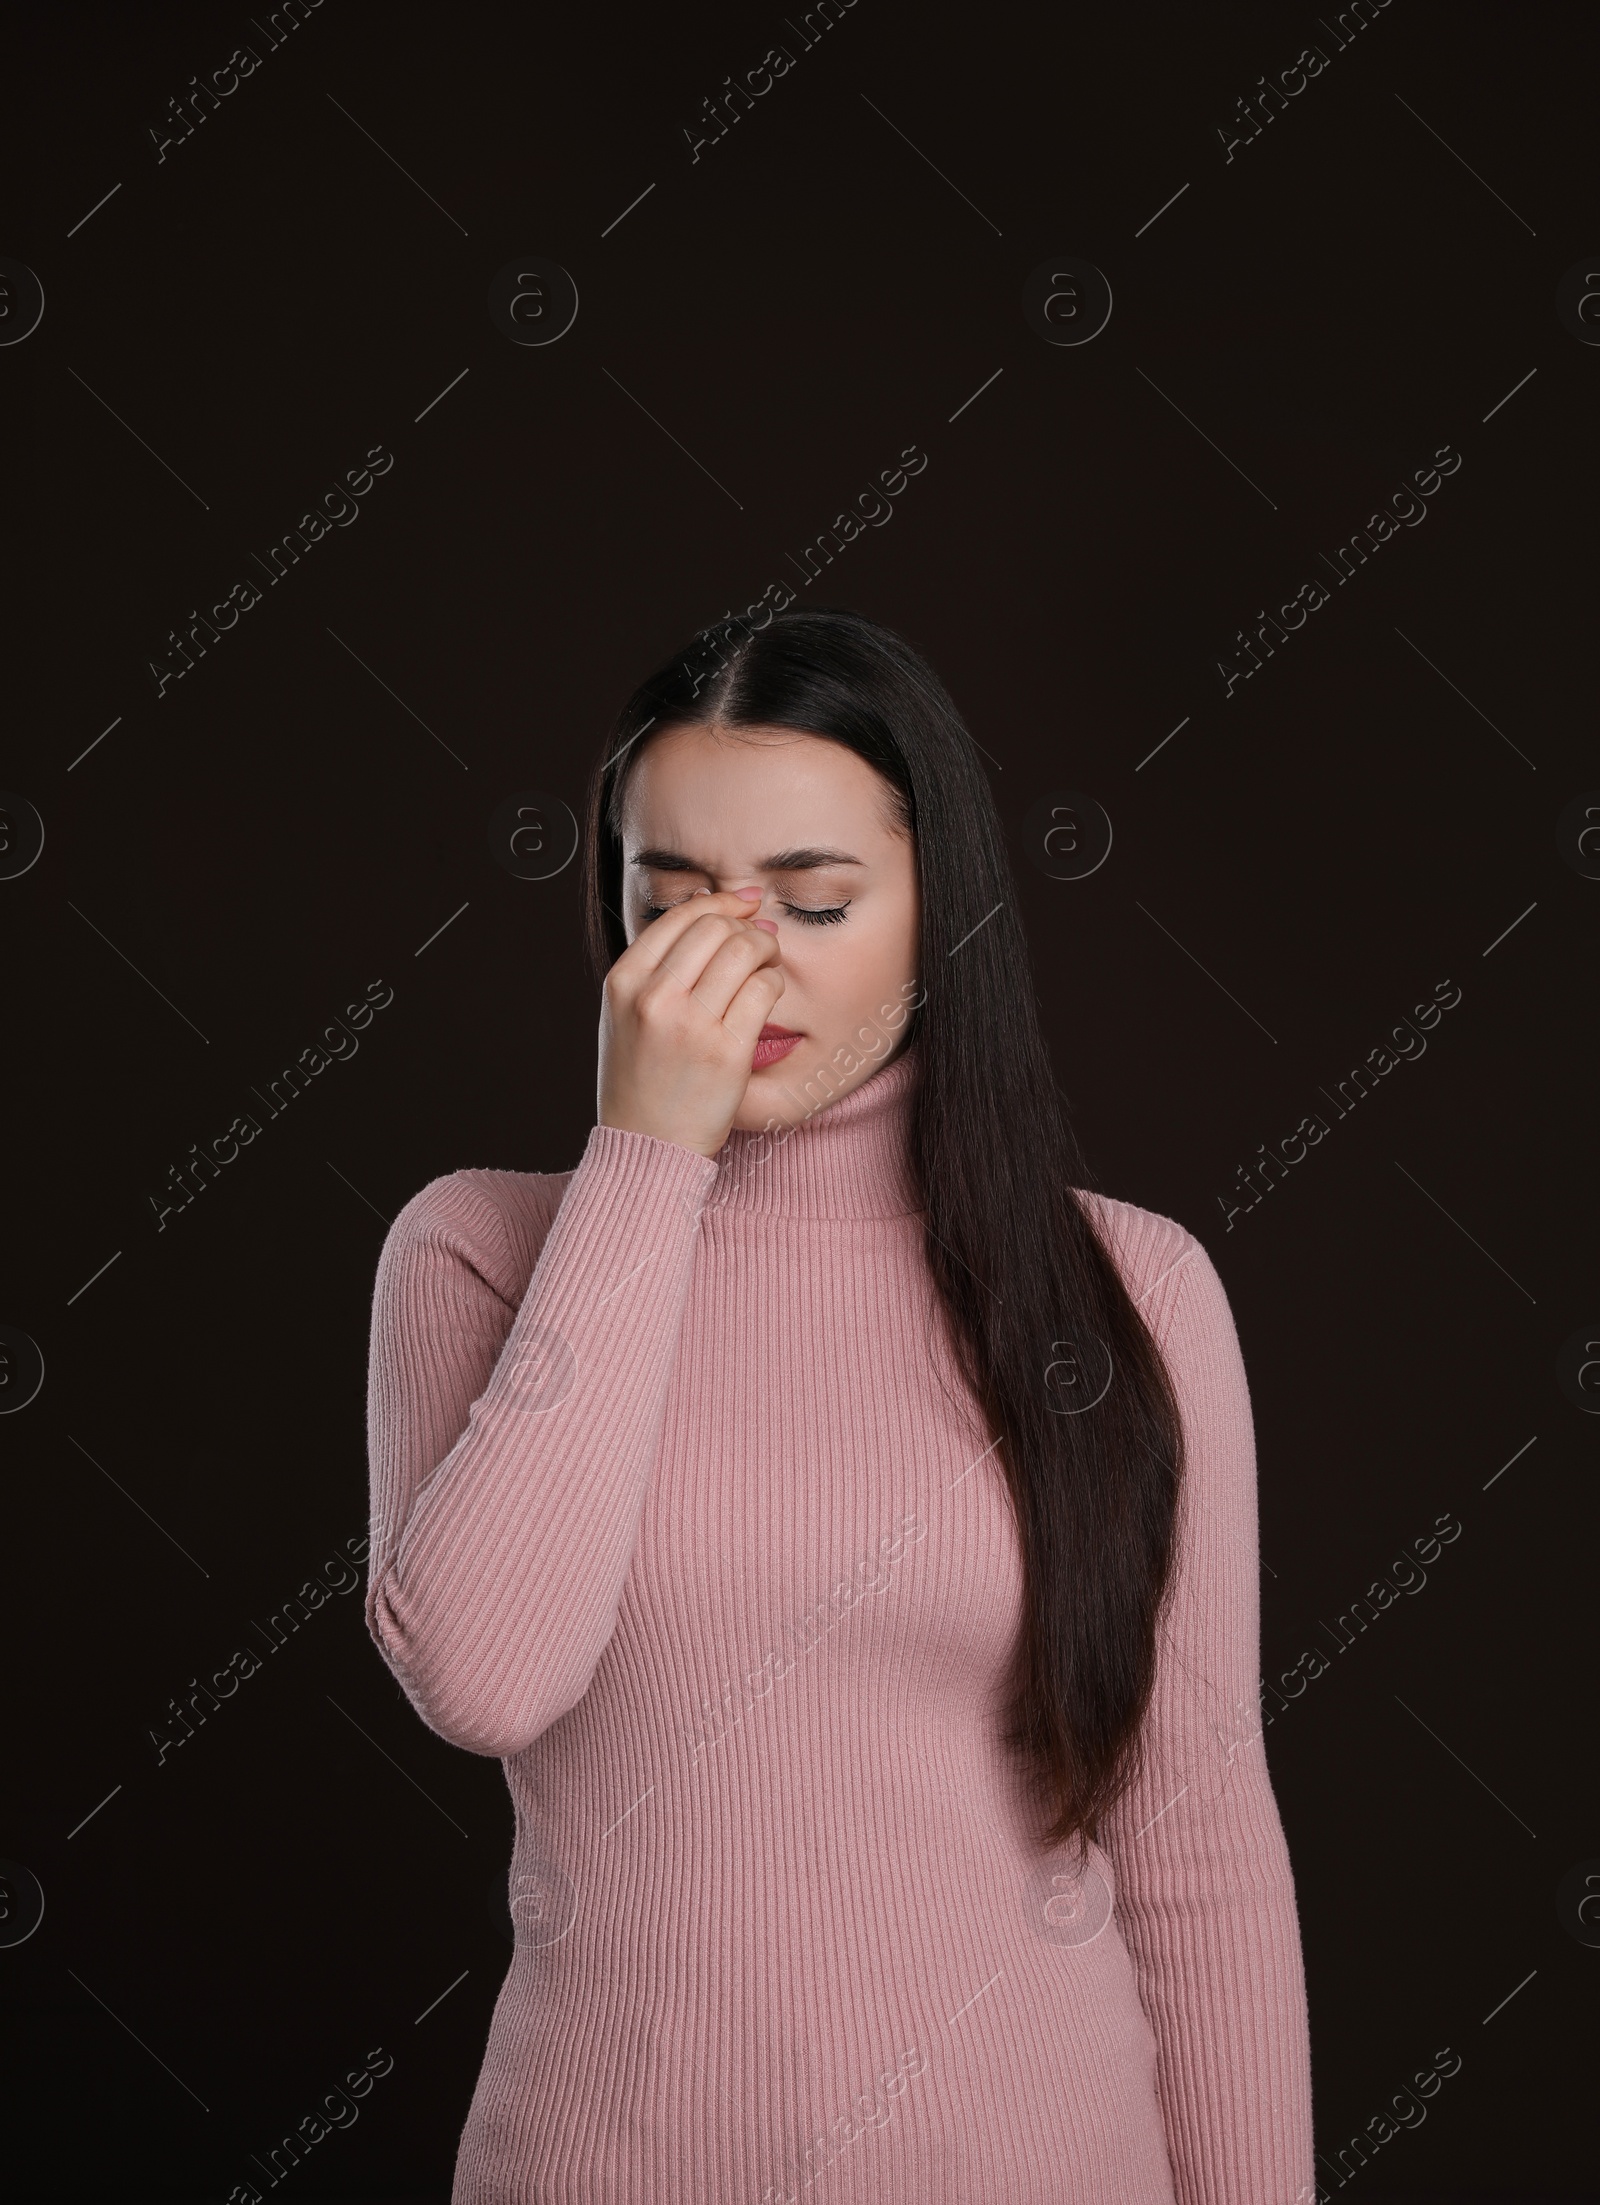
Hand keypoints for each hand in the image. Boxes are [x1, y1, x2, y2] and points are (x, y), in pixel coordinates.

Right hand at [597, 887, 785, 1157]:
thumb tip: (710, 910)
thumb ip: (653, 968)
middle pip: (717, 927)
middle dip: (747, 925)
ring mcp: (690, 1025)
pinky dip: (774, 982)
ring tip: (768, 965)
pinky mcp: (726, 1051)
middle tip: (761, 940)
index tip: (745, 903)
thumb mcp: (623, 1016)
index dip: (721, 901)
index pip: (681, 917)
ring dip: (767, 949)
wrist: (646, 1146)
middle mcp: (653, 998)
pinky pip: (764, 990)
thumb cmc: (640, 1080)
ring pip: (745, 950)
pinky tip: (769, 993)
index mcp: (623, 983)